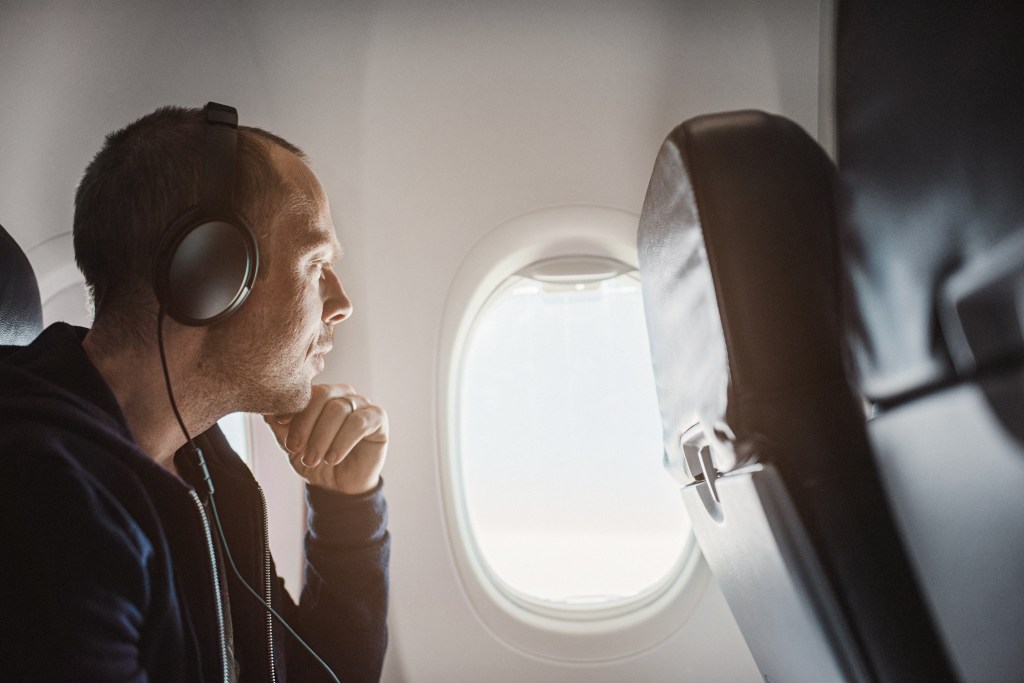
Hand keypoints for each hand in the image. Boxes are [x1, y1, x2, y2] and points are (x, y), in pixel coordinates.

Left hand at [263, 384, 387, 494]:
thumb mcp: (292, 445)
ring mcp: (362, 403)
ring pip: (339, 409)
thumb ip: (280, 426)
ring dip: (322, 437)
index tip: (280, 423)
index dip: (292, 406)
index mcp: (321, 394)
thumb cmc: (316, 461)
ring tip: (313, 459)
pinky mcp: (378, 418)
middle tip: (295, 448)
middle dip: (306, 424)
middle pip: (323, 395)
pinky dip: (343, 441)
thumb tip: (264, 409)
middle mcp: (342, 394)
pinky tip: (333, 458)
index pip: (306, 390)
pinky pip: (359, 421)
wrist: (339, 487)